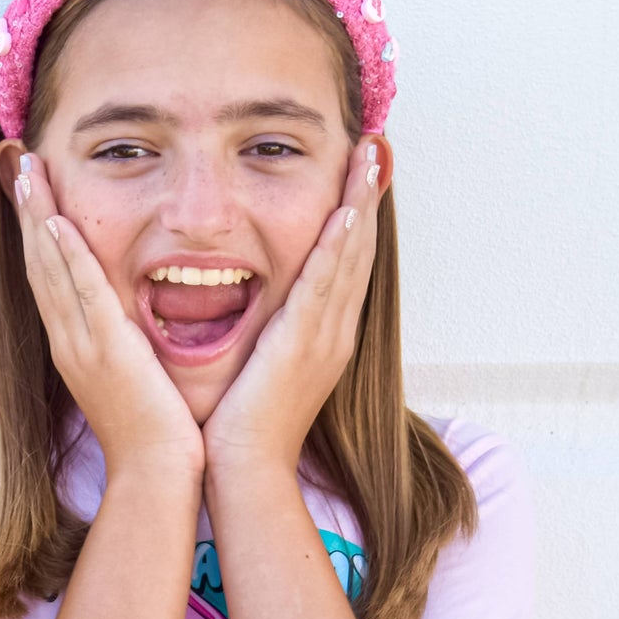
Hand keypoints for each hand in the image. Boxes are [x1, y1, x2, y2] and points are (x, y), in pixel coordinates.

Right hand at [13, 153, 204, 483]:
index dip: (37, 229)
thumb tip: (134, 319)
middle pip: (37, 262)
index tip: (32, 188)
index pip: (49, 275)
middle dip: (27, 209)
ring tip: (27, 169)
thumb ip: (129, 342)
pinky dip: (67, 256)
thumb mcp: (136, 376)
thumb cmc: (156, 432)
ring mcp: (82, 345)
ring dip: (36, 216)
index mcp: (75, 345)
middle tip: (19, 160)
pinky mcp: (106, 351)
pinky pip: (82, 293)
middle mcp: (68, 340)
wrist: (156, 473)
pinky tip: (57, 221)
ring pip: (50, 268)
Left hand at [201, 136, 383, 478]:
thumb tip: (252, 305)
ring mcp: (324, 338)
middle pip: (359, 251)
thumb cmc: (241, 425)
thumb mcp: (260, 366)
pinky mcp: (304, 345)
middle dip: (368, 197)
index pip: (345, 263)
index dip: (356, 217)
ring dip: (361, 205)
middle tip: (377, 148)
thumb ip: (264, 331)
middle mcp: (334, 332)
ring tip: (369, 158)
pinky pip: (325, 285)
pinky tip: (344, 211)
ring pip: (350, 259)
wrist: (245, 470)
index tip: (359, 174)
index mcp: (324, 336)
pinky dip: (337, 246)